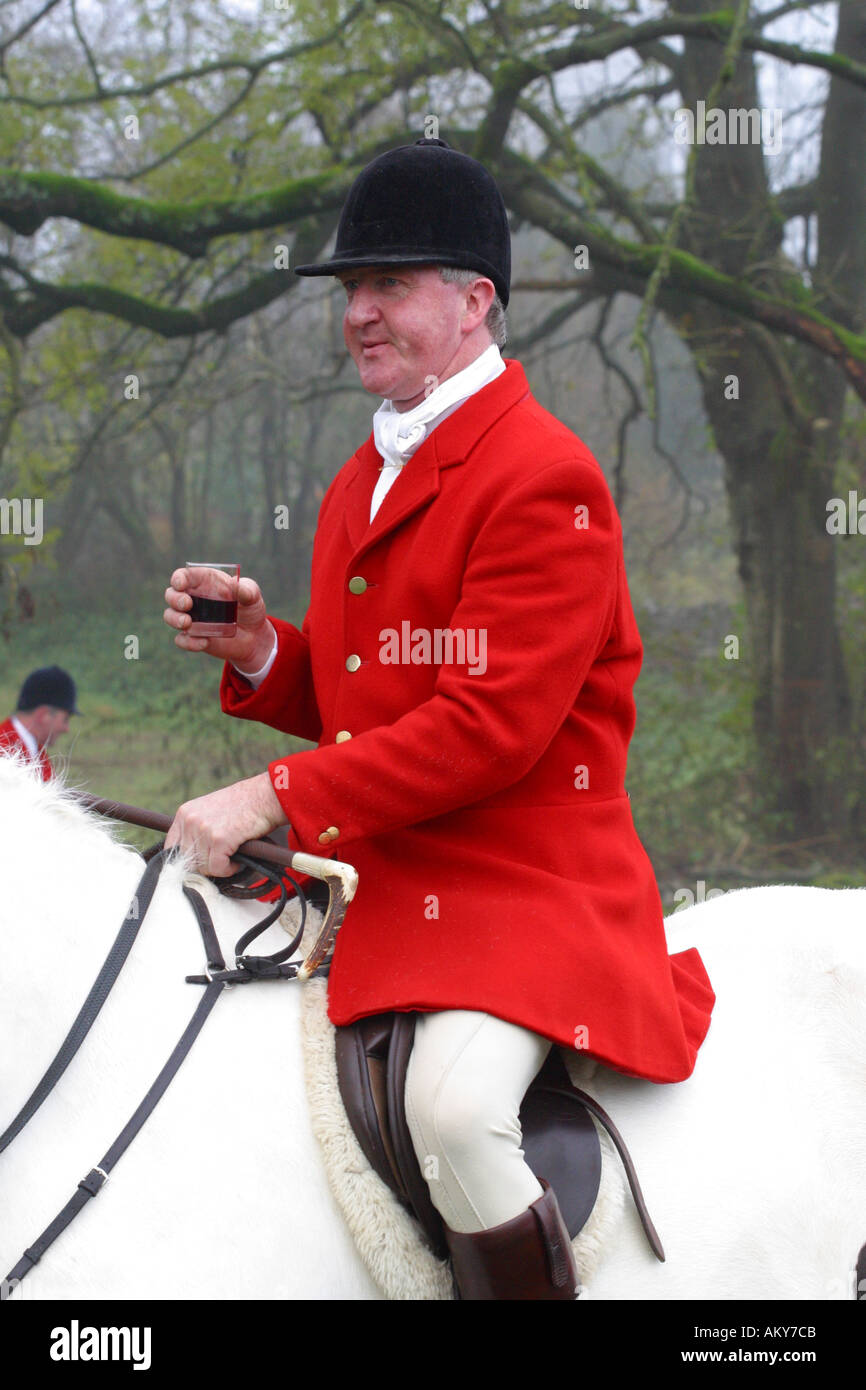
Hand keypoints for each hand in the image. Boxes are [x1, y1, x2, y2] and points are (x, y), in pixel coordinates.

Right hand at [164, 569, 274, 668]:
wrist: (255, 637)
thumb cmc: (250, 609)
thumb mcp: (253, 596)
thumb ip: (248, 590)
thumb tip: (238, 587)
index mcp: (204, 583)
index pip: (184, 576)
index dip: (178, 578)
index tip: (181, 584)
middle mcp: (193, 599)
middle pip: (171, 594)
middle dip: (174, 598)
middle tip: (187, 604)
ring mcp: (191, 618)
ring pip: (170, 616)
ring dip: (174, 619)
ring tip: (187, 623)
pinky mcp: (194, 637)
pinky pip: (181, 640)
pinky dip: (188, 642)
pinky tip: (205, 642)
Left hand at [165, 773, 285, 877]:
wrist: (265, 796)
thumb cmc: (242, 806)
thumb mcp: (210, 812)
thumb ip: (195, 830)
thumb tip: (189, 861)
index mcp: (184, 813)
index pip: (171, 848)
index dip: (186, 861)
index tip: (199, 865)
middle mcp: (190, 820)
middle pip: (188, 861)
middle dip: (206, 864)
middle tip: (223, 858)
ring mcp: (203, 829)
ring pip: (203, 867)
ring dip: (220, 867)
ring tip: (233, 854)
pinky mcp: (219, 839)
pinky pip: (218, 868)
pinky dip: (230, 869)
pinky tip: (239, 857)